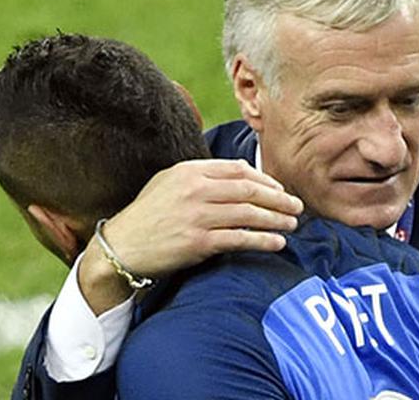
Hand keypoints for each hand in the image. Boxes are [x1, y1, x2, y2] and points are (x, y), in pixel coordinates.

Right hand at [78, 159, 302, 313]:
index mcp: (190, 171)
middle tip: (297, 207)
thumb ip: (201, 175)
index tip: (279, 190)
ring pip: (249, 214)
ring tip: (292, 225)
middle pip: (249, 190)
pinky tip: (277, 243)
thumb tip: (240, 173)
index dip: (265, 180)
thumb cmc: (147, 215)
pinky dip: (262, 240)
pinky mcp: (198, 242)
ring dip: (276, 219)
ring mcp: (197, 216)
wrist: (121, 247)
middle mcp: (195, 190)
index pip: (238, 170)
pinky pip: (239, 239)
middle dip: (278, 199)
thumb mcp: (169, 182)